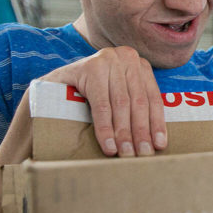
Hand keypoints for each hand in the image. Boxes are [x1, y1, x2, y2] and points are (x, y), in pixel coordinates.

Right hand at [39, 47, 165, 156]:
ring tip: (126, 154)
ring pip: (121, 104)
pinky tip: (109, 145)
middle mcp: (127, 57)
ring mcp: (108, 59)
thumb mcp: (117, 95)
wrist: (52, 86)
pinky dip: (106, 128)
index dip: (157, 123)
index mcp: (139, 64)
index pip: (152, 98)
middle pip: (138, 102)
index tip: (160, 145)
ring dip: (124, 133)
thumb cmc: (90, 95)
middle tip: (143, 155)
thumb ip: (135, 107)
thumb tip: (156, 141)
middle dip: (141, 131)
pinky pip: (102, 105)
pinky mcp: (91, 67)